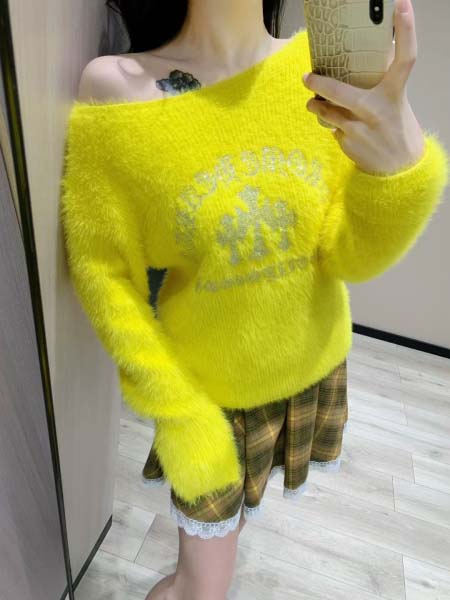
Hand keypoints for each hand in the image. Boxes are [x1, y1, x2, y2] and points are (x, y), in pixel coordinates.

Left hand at [302, 0, 424, 175]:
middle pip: (339, 91)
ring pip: (326, 112)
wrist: (398, 169)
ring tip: (313, 102)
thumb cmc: (396, 129)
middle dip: (318, 84)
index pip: (405, 58)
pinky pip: (332, 129)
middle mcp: (376, 110)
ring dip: (316, 106)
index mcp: (394, 93)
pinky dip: (332, 126)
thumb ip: (381, 84)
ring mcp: (360, 128)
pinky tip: (340, 127)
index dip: (406, 31)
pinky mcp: (348, 143)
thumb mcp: (396, 102)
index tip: (402, 6)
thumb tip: (369, 56)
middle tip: (307, 77)